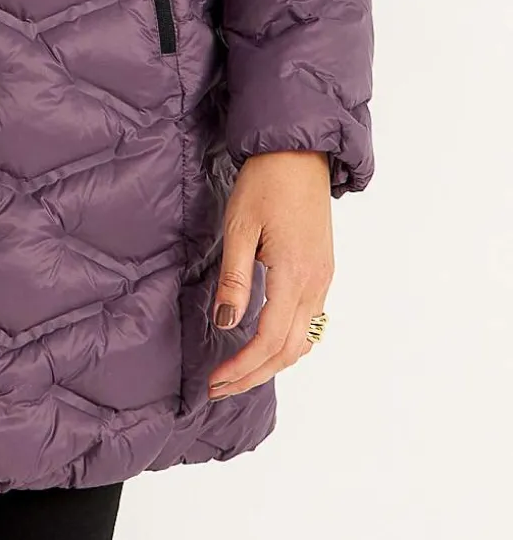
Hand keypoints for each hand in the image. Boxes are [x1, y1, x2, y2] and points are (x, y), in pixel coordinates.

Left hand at [207, 150, 333, 399]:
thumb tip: (227, 323)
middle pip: (289, 351)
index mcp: (294, 275)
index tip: (215, 382)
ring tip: (237, 372)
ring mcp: (323, 278)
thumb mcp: (240, 227)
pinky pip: (309, 321)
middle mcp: (316, 284)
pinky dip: (286, 341)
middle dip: (254, 375)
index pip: (269, 340)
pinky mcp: (323, 269)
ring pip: (302, 340)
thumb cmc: (265, 182)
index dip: (242, 367)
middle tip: (220, 388)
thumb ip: (235, 278)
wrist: (299, 151)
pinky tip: (263, 341)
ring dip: (271, 362)